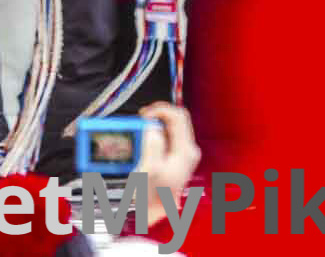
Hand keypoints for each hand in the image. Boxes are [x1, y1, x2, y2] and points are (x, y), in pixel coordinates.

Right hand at [136, 102, 201, 228]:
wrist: (154, 215)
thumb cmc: (151, 195)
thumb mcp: (149, 168)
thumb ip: (152, 144)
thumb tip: (152, 127)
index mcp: (185, 150)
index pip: (177, 115)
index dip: (158, 110)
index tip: (142, 116)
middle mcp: (188, 151)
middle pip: (174, 120)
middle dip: (154, 119)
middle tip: (137, 126)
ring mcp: (182, 155)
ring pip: (168, 128)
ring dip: (150, 128)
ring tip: (136, 138)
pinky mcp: (174, 159)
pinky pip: (164, 138)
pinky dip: (151, 137)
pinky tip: (140, 146)